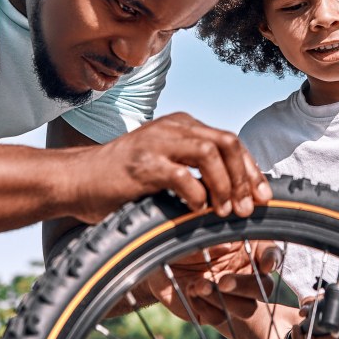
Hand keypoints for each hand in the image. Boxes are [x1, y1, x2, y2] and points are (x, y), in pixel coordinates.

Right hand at [68, 112, 271, 223]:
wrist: (76, 180)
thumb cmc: (123, 181)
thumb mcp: (166, 166)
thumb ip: (196, 171)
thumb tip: (238, 196)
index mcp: (182, 126)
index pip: (230, 141)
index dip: (251, 170)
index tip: (262, 198)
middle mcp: (172, 128)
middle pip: (227, 142)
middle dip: (244, 177)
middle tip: (247, 208)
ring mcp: (156, 143)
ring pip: (208, 153)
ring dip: (224, 185)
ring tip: (226, 212)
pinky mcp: (141, 164)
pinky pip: (180, 175)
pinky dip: (195, 195)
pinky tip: (196, 212)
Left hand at [147, 240, 281, 325]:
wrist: (155, 257)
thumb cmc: (184, 239)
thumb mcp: (203, 230)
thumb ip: (220, 234)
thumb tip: (228, 247)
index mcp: (249, 251)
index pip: (272, 256)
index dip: (272, 260)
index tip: (264, 263)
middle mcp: (244, 275)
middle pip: (264, 288)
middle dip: (245, 286)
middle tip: (223, 281)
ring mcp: (230, 297)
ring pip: (246, 309)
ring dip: (225, 299)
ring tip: (200, 285)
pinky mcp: (212, 313)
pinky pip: (218, 317)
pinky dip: (204, 305)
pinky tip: (190, 290)